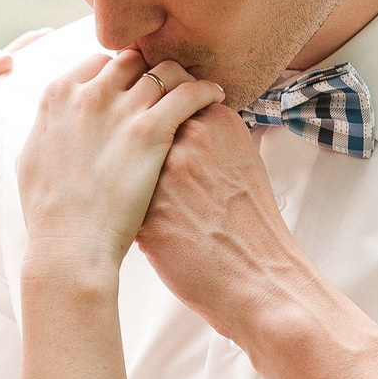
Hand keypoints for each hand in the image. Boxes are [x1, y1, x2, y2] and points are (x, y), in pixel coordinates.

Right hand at [18, 50, 224, 280]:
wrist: (70, 246)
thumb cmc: (50, 214)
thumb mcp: (32, 158)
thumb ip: (47, 128)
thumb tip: (55, 120)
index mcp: (58, 94)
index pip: (99, 62)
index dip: (119, 76)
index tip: (133, 91)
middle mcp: (89, 92)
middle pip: (133, 61)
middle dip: (150, 73)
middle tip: (168, 91)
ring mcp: (121, 109)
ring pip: (165, 71)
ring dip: (182, 78)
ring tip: (196, 92)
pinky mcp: (151, 130)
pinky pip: (190, 92)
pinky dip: (206, 90)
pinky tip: (216, 97)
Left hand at [137, 102, 295, 342]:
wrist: (259, 278)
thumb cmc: (251, 224)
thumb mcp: (244, 160)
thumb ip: (210, 133)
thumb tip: (180, 117)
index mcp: (217, 122)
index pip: (169, 101)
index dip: (161, 123)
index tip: (164, 142)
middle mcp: (191, 140)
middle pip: (144, 125)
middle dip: (140, 146)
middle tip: (153, 173)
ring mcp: (167, 173)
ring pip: (125, 159)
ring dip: (126, 175)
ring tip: (144, 198)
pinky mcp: (145, 210)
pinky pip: (117, 197)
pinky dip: (122, 207)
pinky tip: (140, 222)